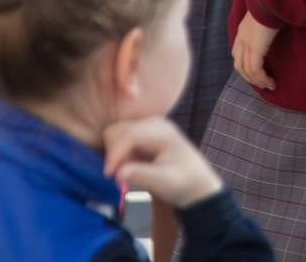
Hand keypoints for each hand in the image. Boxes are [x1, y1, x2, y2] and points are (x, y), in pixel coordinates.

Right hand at [103, 116, 222, 208]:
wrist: (195, 183)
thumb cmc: (183, 183)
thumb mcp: (165, 183)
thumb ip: (142, 176)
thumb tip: (119, 173)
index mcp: (161, 131)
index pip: (128, 135)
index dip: (115, 155)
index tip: (109, 176)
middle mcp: (153, 123)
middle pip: (117, 131)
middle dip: (114, 153)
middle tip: (122, 175)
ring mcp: (147, 126)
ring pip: (116, 134)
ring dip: (116, 154)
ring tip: (130, 170)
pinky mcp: (142, 133)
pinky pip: (120, 140)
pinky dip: (120, 154)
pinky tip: (133, 166)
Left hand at [232, 11, 279, 90]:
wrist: (270, 0)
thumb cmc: (272, 6)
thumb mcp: (264, 16)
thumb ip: (264, 24)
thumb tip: (273, 28)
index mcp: (242, 32)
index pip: (237, 54)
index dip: (245, 67)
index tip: (257, 74)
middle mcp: (241, 39)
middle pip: (239, 66)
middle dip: (250, 78)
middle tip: (262, 84)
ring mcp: (246, 44)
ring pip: (246, 71)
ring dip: (257, 81)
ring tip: (268, 85)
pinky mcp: (255, 49)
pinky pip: (255, 70)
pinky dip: (262, 79)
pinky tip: (270, 82)